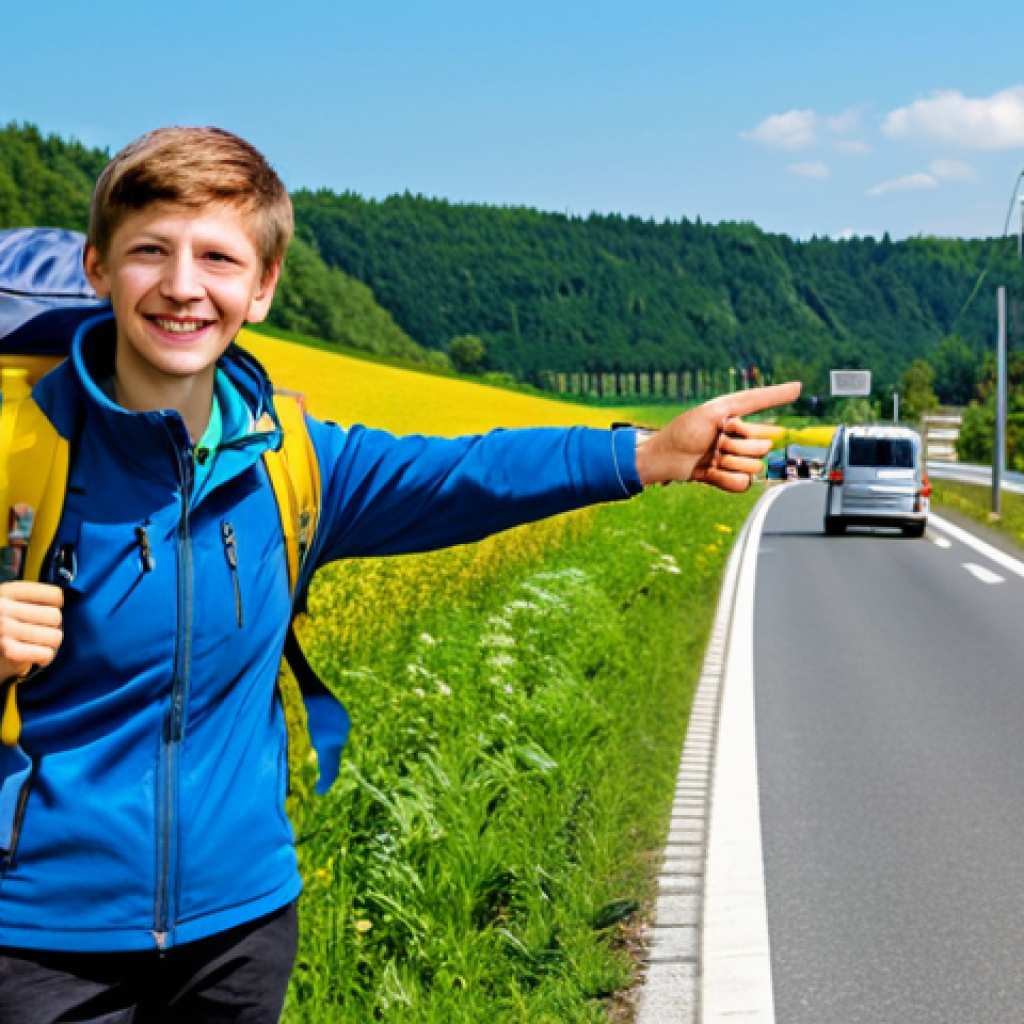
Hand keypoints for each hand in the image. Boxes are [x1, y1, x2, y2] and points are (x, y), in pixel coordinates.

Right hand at [0, 582, 63, 681]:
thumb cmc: (7, 623)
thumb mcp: (15, 602)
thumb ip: (37, 599)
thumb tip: (67, 604)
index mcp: (10, 590)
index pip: (55, 594)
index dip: (59, 605)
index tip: (51, 610)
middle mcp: (5, 608)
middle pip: (56, 617)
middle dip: (56, 627)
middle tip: (46, 630)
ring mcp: (5, 629)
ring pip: (54, 637)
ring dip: (52, 644)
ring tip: (42, 644)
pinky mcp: (8, 651)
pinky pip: (45, 654)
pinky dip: (46, 657)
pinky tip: (40, 656)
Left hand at [634, 382, 801, 491]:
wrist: (665, 457)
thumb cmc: (687, 429)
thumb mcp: (722, 407)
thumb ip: (760, 398)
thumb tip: (798, 386)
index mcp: (744, 424)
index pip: (765, 430)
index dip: (743, 430)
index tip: (725, 425)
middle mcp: (744, 442)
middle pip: (763, 450)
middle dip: (736, 446)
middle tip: (714, 443)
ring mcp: (738, 463)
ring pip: (754, 468)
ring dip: (729, 463)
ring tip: (711, 457)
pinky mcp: (731, 481)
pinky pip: (743, 485)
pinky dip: (724, 479)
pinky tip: (710, 472)